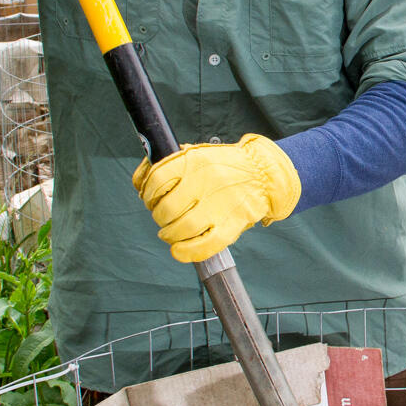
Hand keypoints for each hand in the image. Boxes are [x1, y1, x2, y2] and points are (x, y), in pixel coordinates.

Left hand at [132, 134, 300, 262]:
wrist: (265, 175)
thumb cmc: (225, 166)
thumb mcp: (198, 154)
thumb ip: (169, 164)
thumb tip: (141, 180)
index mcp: (195, 161)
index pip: (157, 179)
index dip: (148, 192)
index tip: (150, 197)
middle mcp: (206, 182)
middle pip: (166, 208)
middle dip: (159, 216)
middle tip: (163, 216)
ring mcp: (219, 205)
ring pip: (180, 228)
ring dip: (169, 235)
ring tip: (170, 233)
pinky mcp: (231, 226)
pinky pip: (203, 245)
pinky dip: (186, 252)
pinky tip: (179, 250)